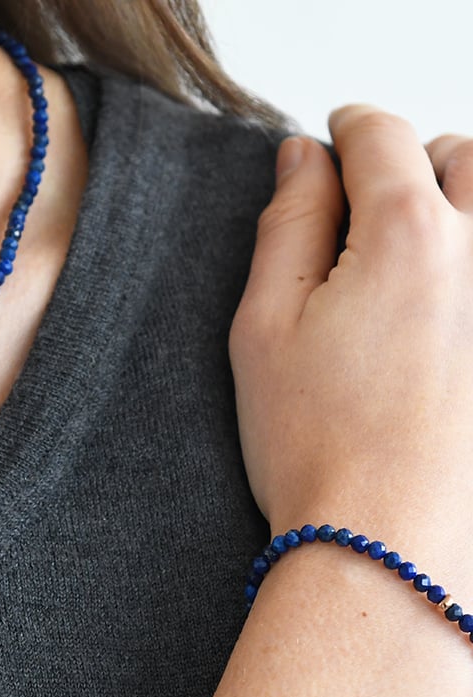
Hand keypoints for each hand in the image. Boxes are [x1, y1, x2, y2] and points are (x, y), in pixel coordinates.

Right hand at [176, 109, 472, 696]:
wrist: (385, 546)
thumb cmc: (314, 444)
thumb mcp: (265, 326)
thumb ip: (288, 224)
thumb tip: (303, 157)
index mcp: (408, 238)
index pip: (381, 135)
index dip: (346, 130)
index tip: (330, 144)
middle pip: (458, 155)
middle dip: (407, 168)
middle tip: (363, 218)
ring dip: (455, 208)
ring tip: (408, 262)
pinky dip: (465, 271)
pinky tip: (437, 315)